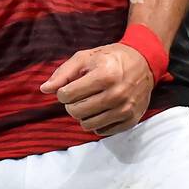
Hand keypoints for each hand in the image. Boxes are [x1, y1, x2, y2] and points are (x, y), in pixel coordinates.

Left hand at [40, 42, 154, 135]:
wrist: (144, 62)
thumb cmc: (110, 58)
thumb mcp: (85, 57)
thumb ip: (63, 73)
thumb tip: (44, 89)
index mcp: (105, 75)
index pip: (68, 95)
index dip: (62, 92)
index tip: (67, 88)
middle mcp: (117, 94)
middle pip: (76, 112)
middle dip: (71, 105)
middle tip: (77, 96)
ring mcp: (126, 109)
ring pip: (88, 125)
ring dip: (83, 115)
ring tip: (89, 102)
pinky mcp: (131, 119)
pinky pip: (102, 131)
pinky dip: (97, 122)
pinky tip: (101, 109)